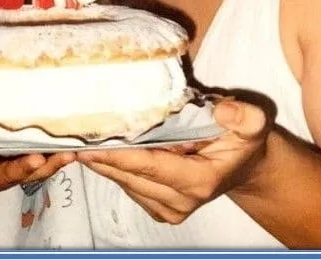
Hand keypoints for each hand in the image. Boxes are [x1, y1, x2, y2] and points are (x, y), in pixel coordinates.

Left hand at [75, 99, 270, 223]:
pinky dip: (109, 167)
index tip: (85, 144)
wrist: (244, 167)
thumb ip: (244, 116)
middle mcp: (179, 202)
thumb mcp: (253, 123)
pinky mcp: (157, 208)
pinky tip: (94, 149)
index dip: (115, 155)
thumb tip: (221, 110)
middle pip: (128, 176)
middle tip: (67, 136)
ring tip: (74, 138)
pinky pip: (126, 185)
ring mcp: (167, 209)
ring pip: (122, 182)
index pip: (147, 166)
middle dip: (98, 156)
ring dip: (99, 162)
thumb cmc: (243, 142)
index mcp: (197, 182)